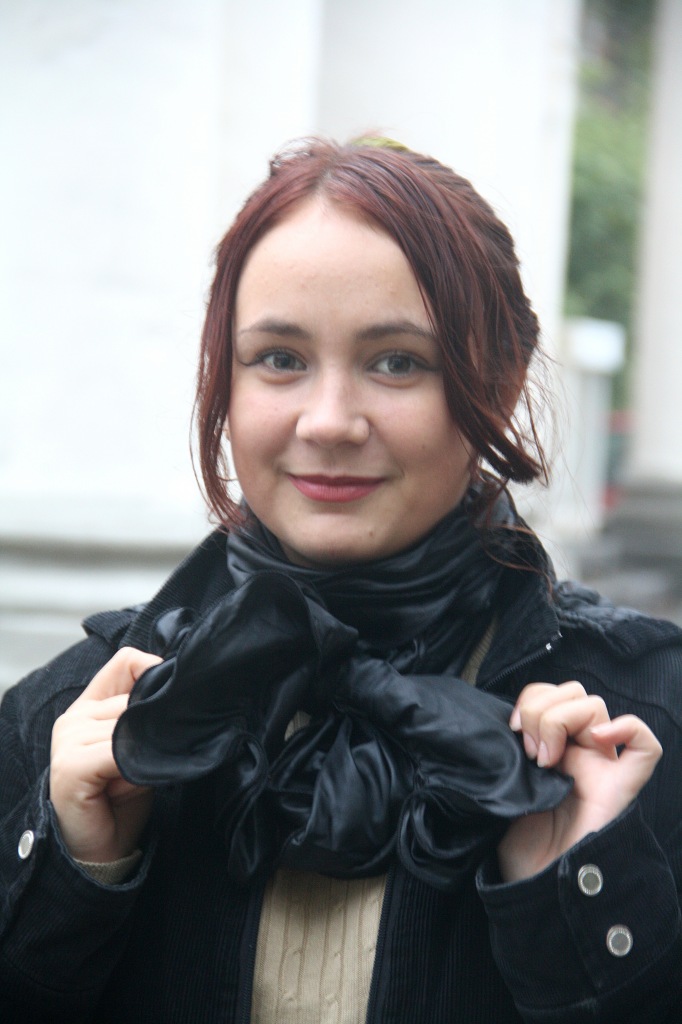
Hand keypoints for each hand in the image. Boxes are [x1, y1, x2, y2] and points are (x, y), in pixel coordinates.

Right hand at [50, 647, 161, 862]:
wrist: (102, 851)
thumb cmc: (123, 798)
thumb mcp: (139, 748)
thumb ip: (146, 717)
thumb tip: (181, 693)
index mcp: (89, 706)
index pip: (127, 661)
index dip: (156, 674)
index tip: (177, 699)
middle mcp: (73, 716)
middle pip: (133, 694)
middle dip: (157, 724)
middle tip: (159, 755)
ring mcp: (67, 740)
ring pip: (129, 723)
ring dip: (146, 752)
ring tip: (140, 775)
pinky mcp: (71, 765)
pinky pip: (117, 752)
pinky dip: (135, 766)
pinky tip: (133, 782)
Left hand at [497, 681, 661, 882]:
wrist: (537, 890)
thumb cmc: (522, 847)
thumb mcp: (503, 788)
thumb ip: (508, 755)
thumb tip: (504, 727)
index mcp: (552, 748)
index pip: (550, 693)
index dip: (529, 700)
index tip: (510, 731)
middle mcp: (579, 754)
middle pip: (574, 692)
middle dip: (541, 709)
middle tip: (529, 752)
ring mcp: (603, 768)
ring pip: (597, 706)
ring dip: (562, 719)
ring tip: (546, 760)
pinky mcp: (622, 789)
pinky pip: (646, 745)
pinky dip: (627, 727)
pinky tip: (598, 739)